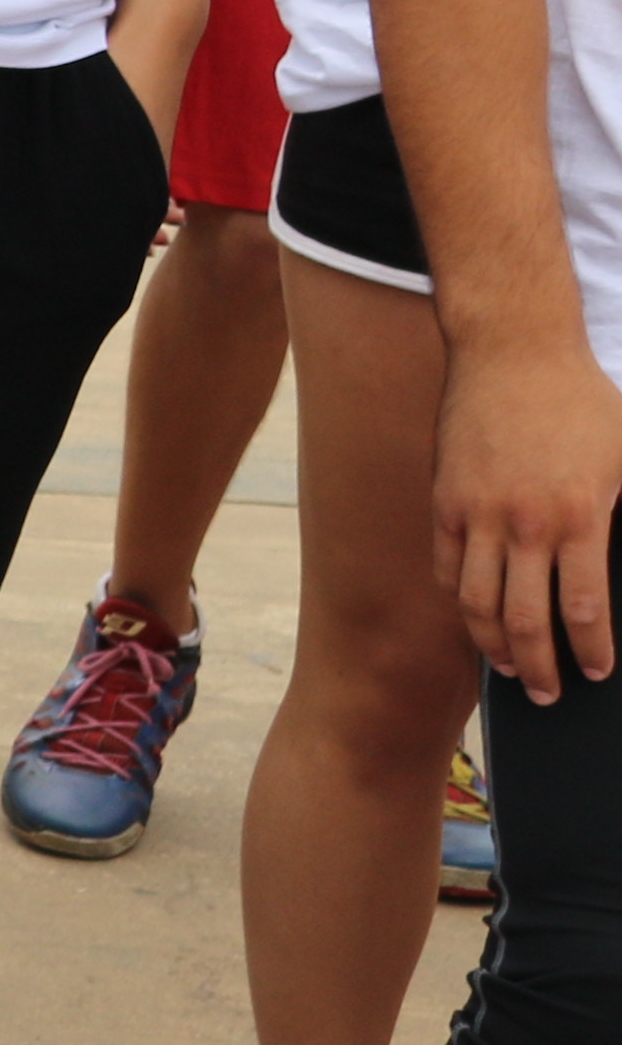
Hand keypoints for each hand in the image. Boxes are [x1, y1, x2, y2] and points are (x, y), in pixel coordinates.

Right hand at [437, 333, 621, 700]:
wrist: (514, 351)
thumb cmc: (584, 402)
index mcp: (580, 517)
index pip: (584, 609)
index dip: (592, 650)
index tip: (598, 671)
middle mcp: (525, 524)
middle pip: (524, 621)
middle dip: (540, 668)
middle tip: (548, 693)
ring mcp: (478, 514)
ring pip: (477, 603)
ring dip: (493, 645)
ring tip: (508, 668)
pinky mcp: (446, 500)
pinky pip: (448, 567)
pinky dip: (460, 599)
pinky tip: (474, 613)